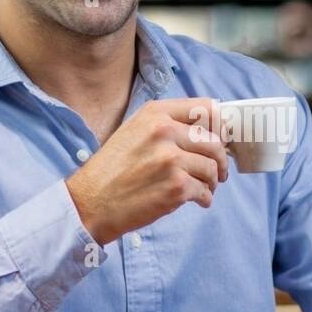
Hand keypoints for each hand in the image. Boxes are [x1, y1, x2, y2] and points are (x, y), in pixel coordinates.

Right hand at [66, 98, 227, 245]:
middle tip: (217, 172)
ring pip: (212, 169)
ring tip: (203, 188)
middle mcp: (165, 131)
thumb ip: (166, 125)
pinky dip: (204, 199)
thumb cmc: (111, 170)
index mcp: (155, 114)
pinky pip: (205, 192)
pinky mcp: (176, 187)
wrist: (90, 202)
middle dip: (220, 160)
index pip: (206, 108)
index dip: (219, 126)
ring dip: (211, 182)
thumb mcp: (133, 132)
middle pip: (214, 143)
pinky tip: (195, 200)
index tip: (220, 140)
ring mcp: (172, 160)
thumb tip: (205, 131)